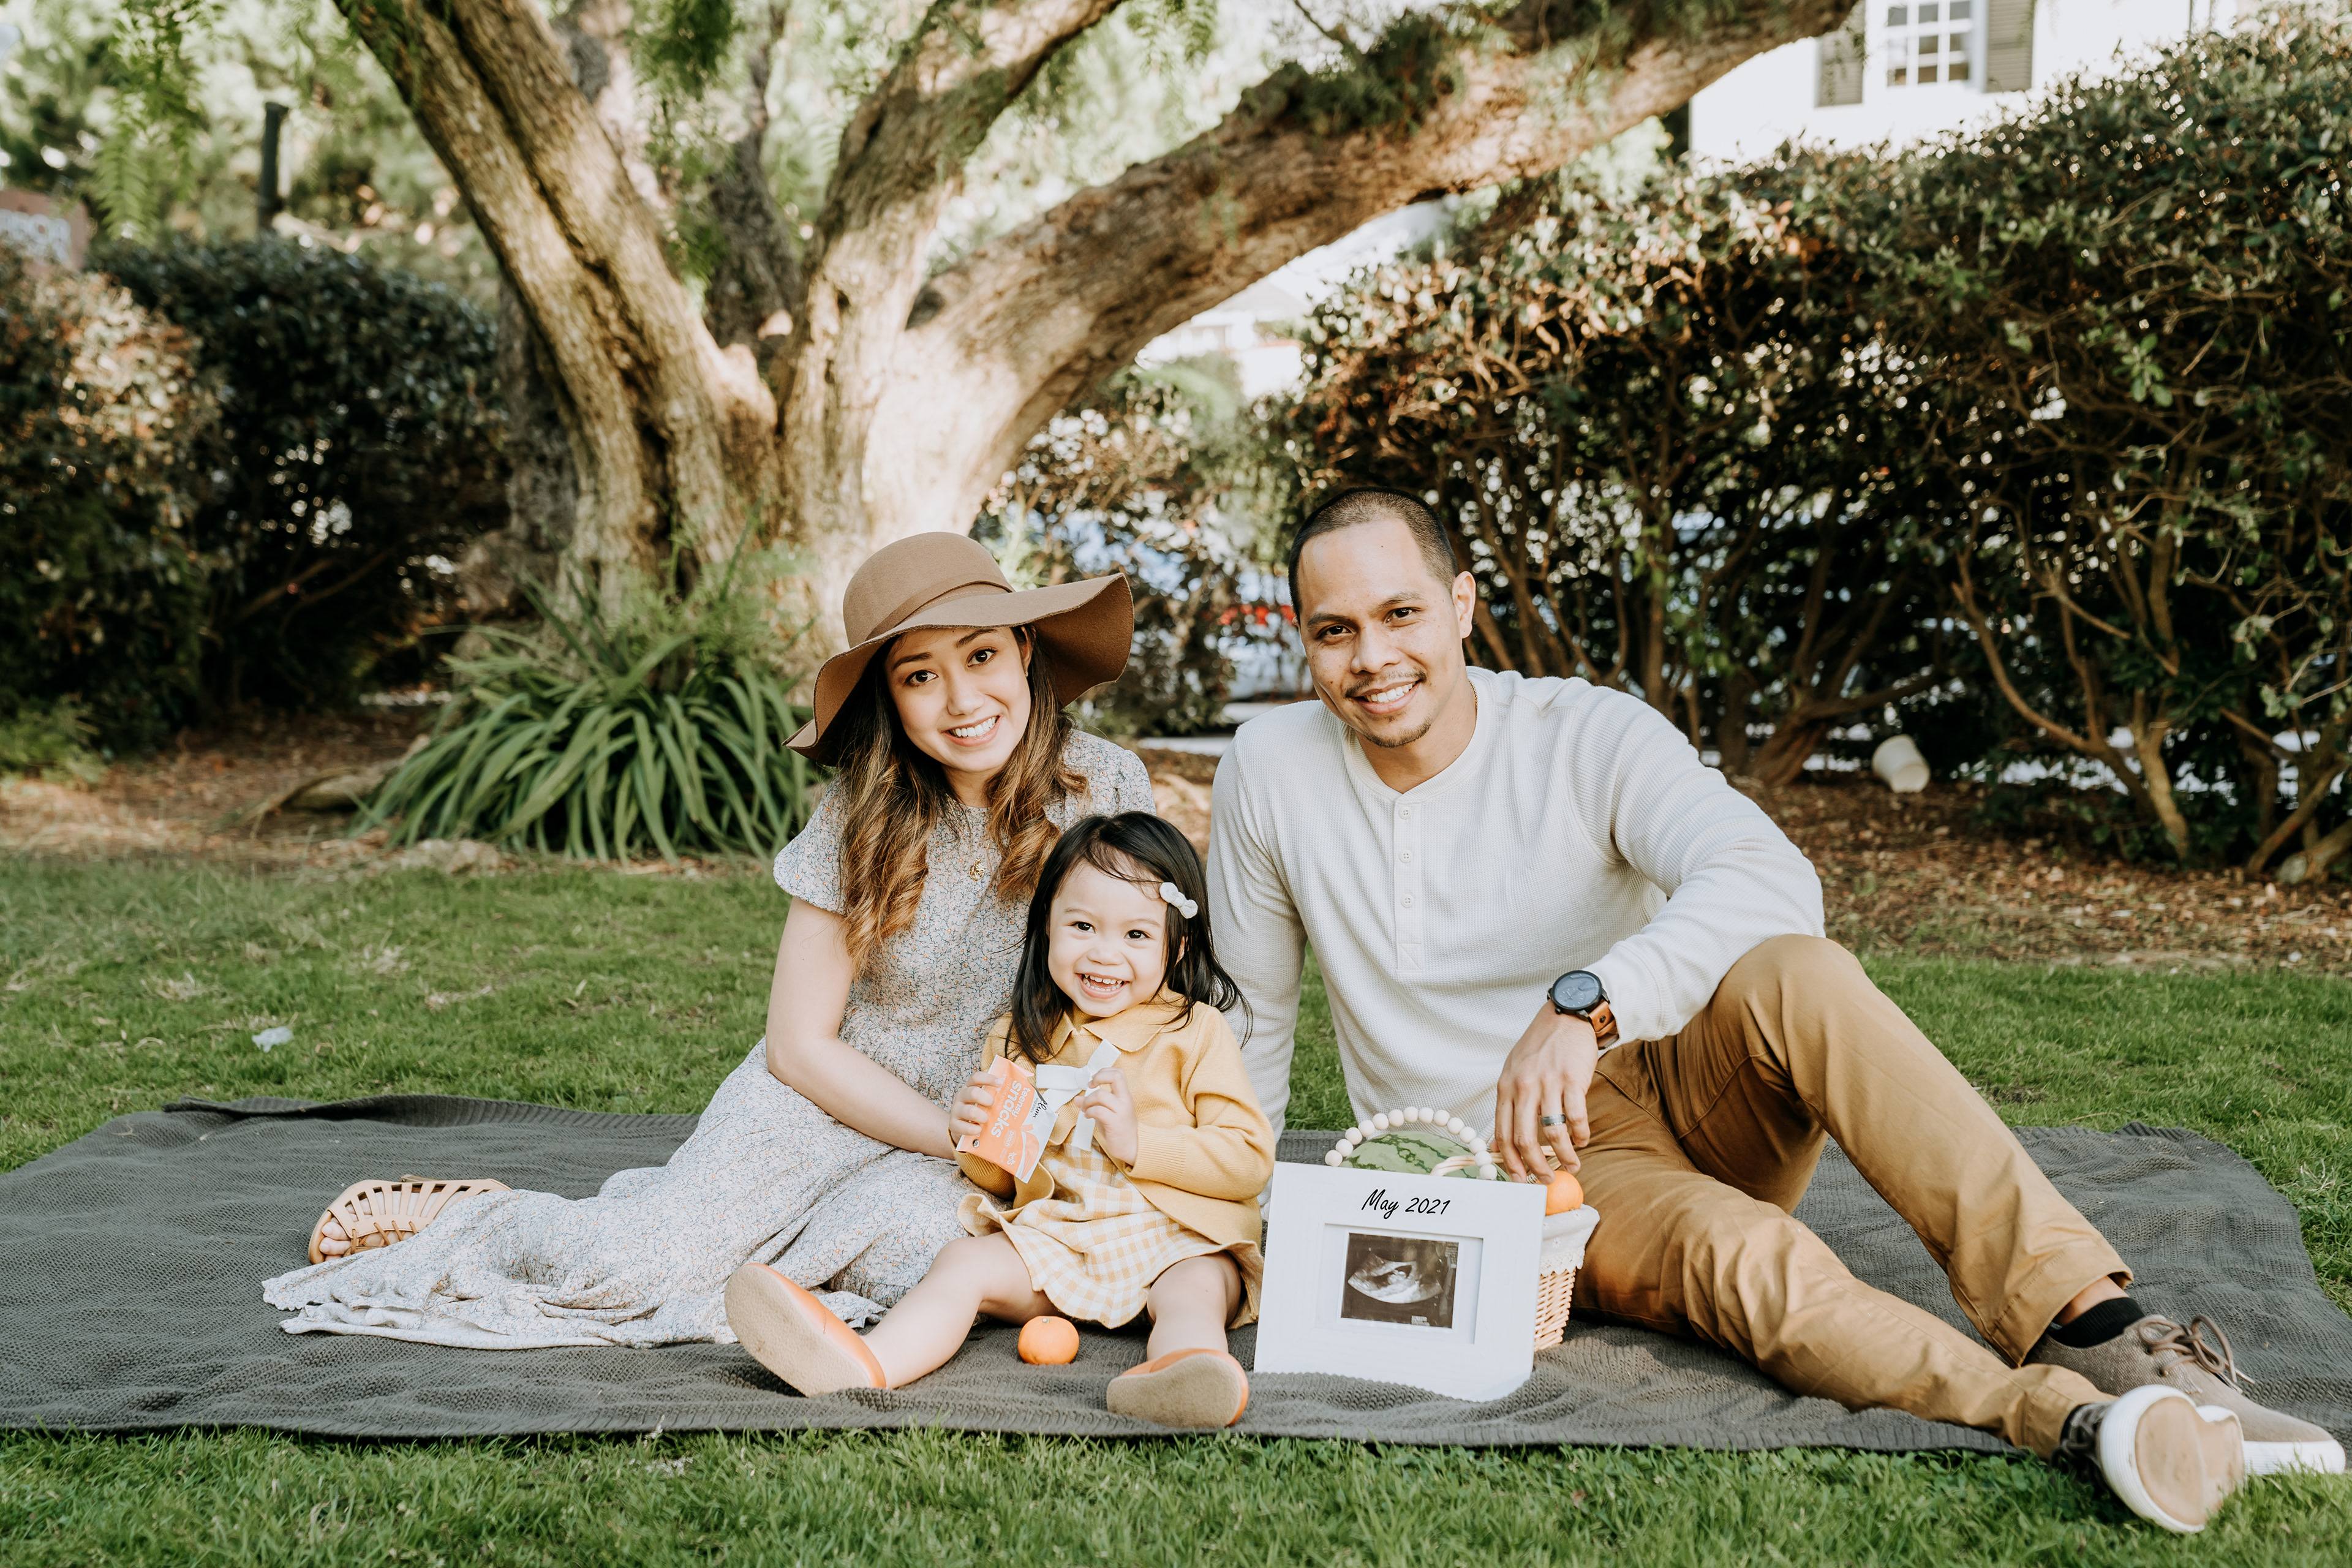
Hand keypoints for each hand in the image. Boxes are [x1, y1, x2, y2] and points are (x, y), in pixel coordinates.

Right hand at [949, 1068, 998, 1146]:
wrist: (964, 1129)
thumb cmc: (980, 1111)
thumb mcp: (986, 1101)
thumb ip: (998, 1095)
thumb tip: (1024, 1089)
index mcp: (970, 1087)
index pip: (976, 1077)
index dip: (988, 1078)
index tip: (1001, 1083)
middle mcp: (961, 1096)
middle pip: (973, 1092)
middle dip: (986, 1099)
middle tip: (992, 1105)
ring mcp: (956, 1110)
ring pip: (969, 1111)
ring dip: (982, 1116)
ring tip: (986, 1120)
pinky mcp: (954, 1125)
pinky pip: (963, 1127)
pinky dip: (973, 1129)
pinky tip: (979, 1130)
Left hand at [1077, 1067, 1137, 1165]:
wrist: (1132, 1147)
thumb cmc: (1119, 1129)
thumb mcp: (1106, 1112)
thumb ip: (1093, 1104)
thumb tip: (1077, 1099)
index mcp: (1124, 1095)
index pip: (1118, 1072)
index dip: (1103, 1072)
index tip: (1094, 1081)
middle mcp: (1125, 1100)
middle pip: (1116, 1076)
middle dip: (1099, 1077)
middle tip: (1091, 1086)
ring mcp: (1121, 1111)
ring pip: (1101, 1095)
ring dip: (1088, 1100)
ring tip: (1086, 1108)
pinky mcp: (1115, 1122)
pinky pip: (1099, 1110)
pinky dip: (1090, 1111)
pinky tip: (1089, 1116)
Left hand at [1491, 999, 1599, 1180]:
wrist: (1566, 1017)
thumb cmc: (1540, 1048)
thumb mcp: (1515, 1073)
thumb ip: (1510, 1105)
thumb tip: (1502, 1144)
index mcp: (1506, 1087)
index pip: (1502, 1133)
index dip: (1509, 1161)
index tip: (1518, 1179)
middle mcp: (1524, 1086)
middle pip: (1525, 1138)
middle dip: (1535, 1167)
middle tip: (1545, 1180)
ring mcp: (1548, 1083)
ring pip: (1553, 1133)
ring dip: (1564, 1156)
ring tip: (1573, 1165)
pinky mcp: (1572, 1080)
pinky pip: (1576, 1117)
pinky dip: (1581, 1135)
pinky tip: (1583, 1141)